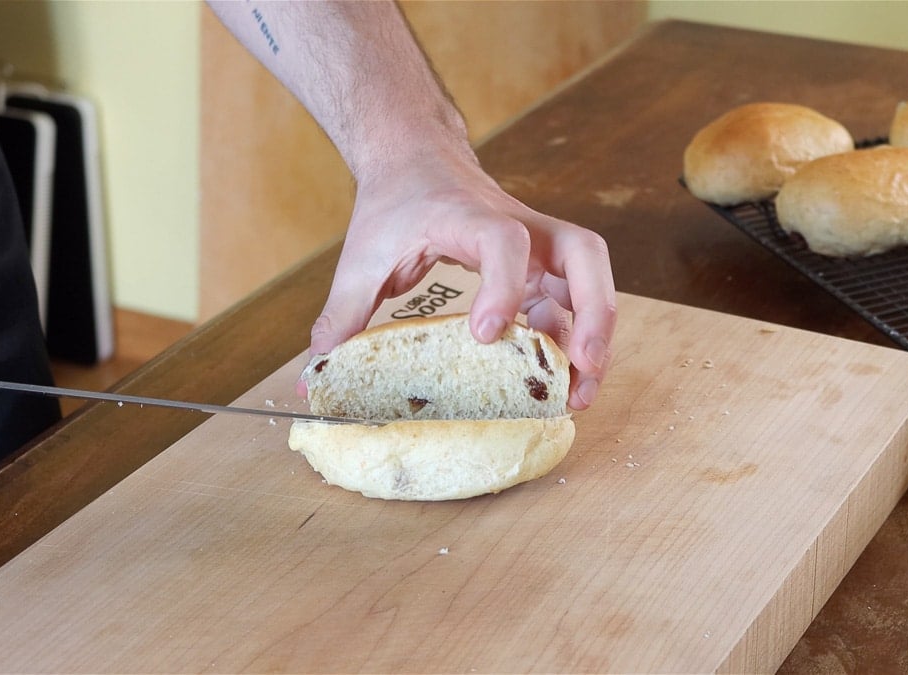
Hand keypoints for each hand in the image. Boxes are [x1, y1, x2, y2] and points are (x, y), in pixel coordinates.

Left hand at [305, 153, 615, 410]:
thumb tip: (313, 372)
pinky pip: (571, 302)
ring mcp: (536, 246)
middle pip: (584, 254)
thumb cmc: (395, 202)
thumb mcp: (362, 255)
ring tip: (579, 392)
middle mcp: (520, 226)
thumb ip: (342, 312)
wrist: (415, 158)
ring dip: (594, 335)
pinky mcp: (539, 267)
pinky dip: (572, 340)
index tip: (485, 335)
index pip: (504, 241)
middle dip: (593, 312)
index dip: (503, 286)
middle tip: (583, 366)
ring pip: (590, 280)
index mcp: (469, 216)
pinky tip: (559, 381)